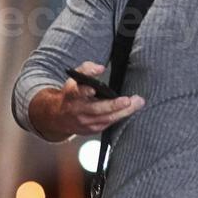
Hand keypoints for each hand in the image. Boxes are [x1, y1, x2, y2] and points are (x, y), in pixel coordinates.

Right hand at [28, 61, 145, 138]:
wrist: (59, 116)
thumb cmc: (70, 94)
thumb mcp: (74, 78)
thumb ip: (87, 69)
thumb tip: (100, 68)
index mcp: (72, 95)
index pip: (78, 92)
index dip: (85, 91)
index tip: (93, 89)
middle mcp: (78, 110)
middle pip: (98, 109)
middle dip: (115, 105)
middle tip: (129, 100)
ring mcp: (85, 122)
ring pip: (107, 118)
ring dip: (124, 111)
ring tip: (137, 103)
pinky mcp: (92, 130)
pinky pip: (109, 123)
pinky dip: (120, 116)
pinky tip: (130, 109)